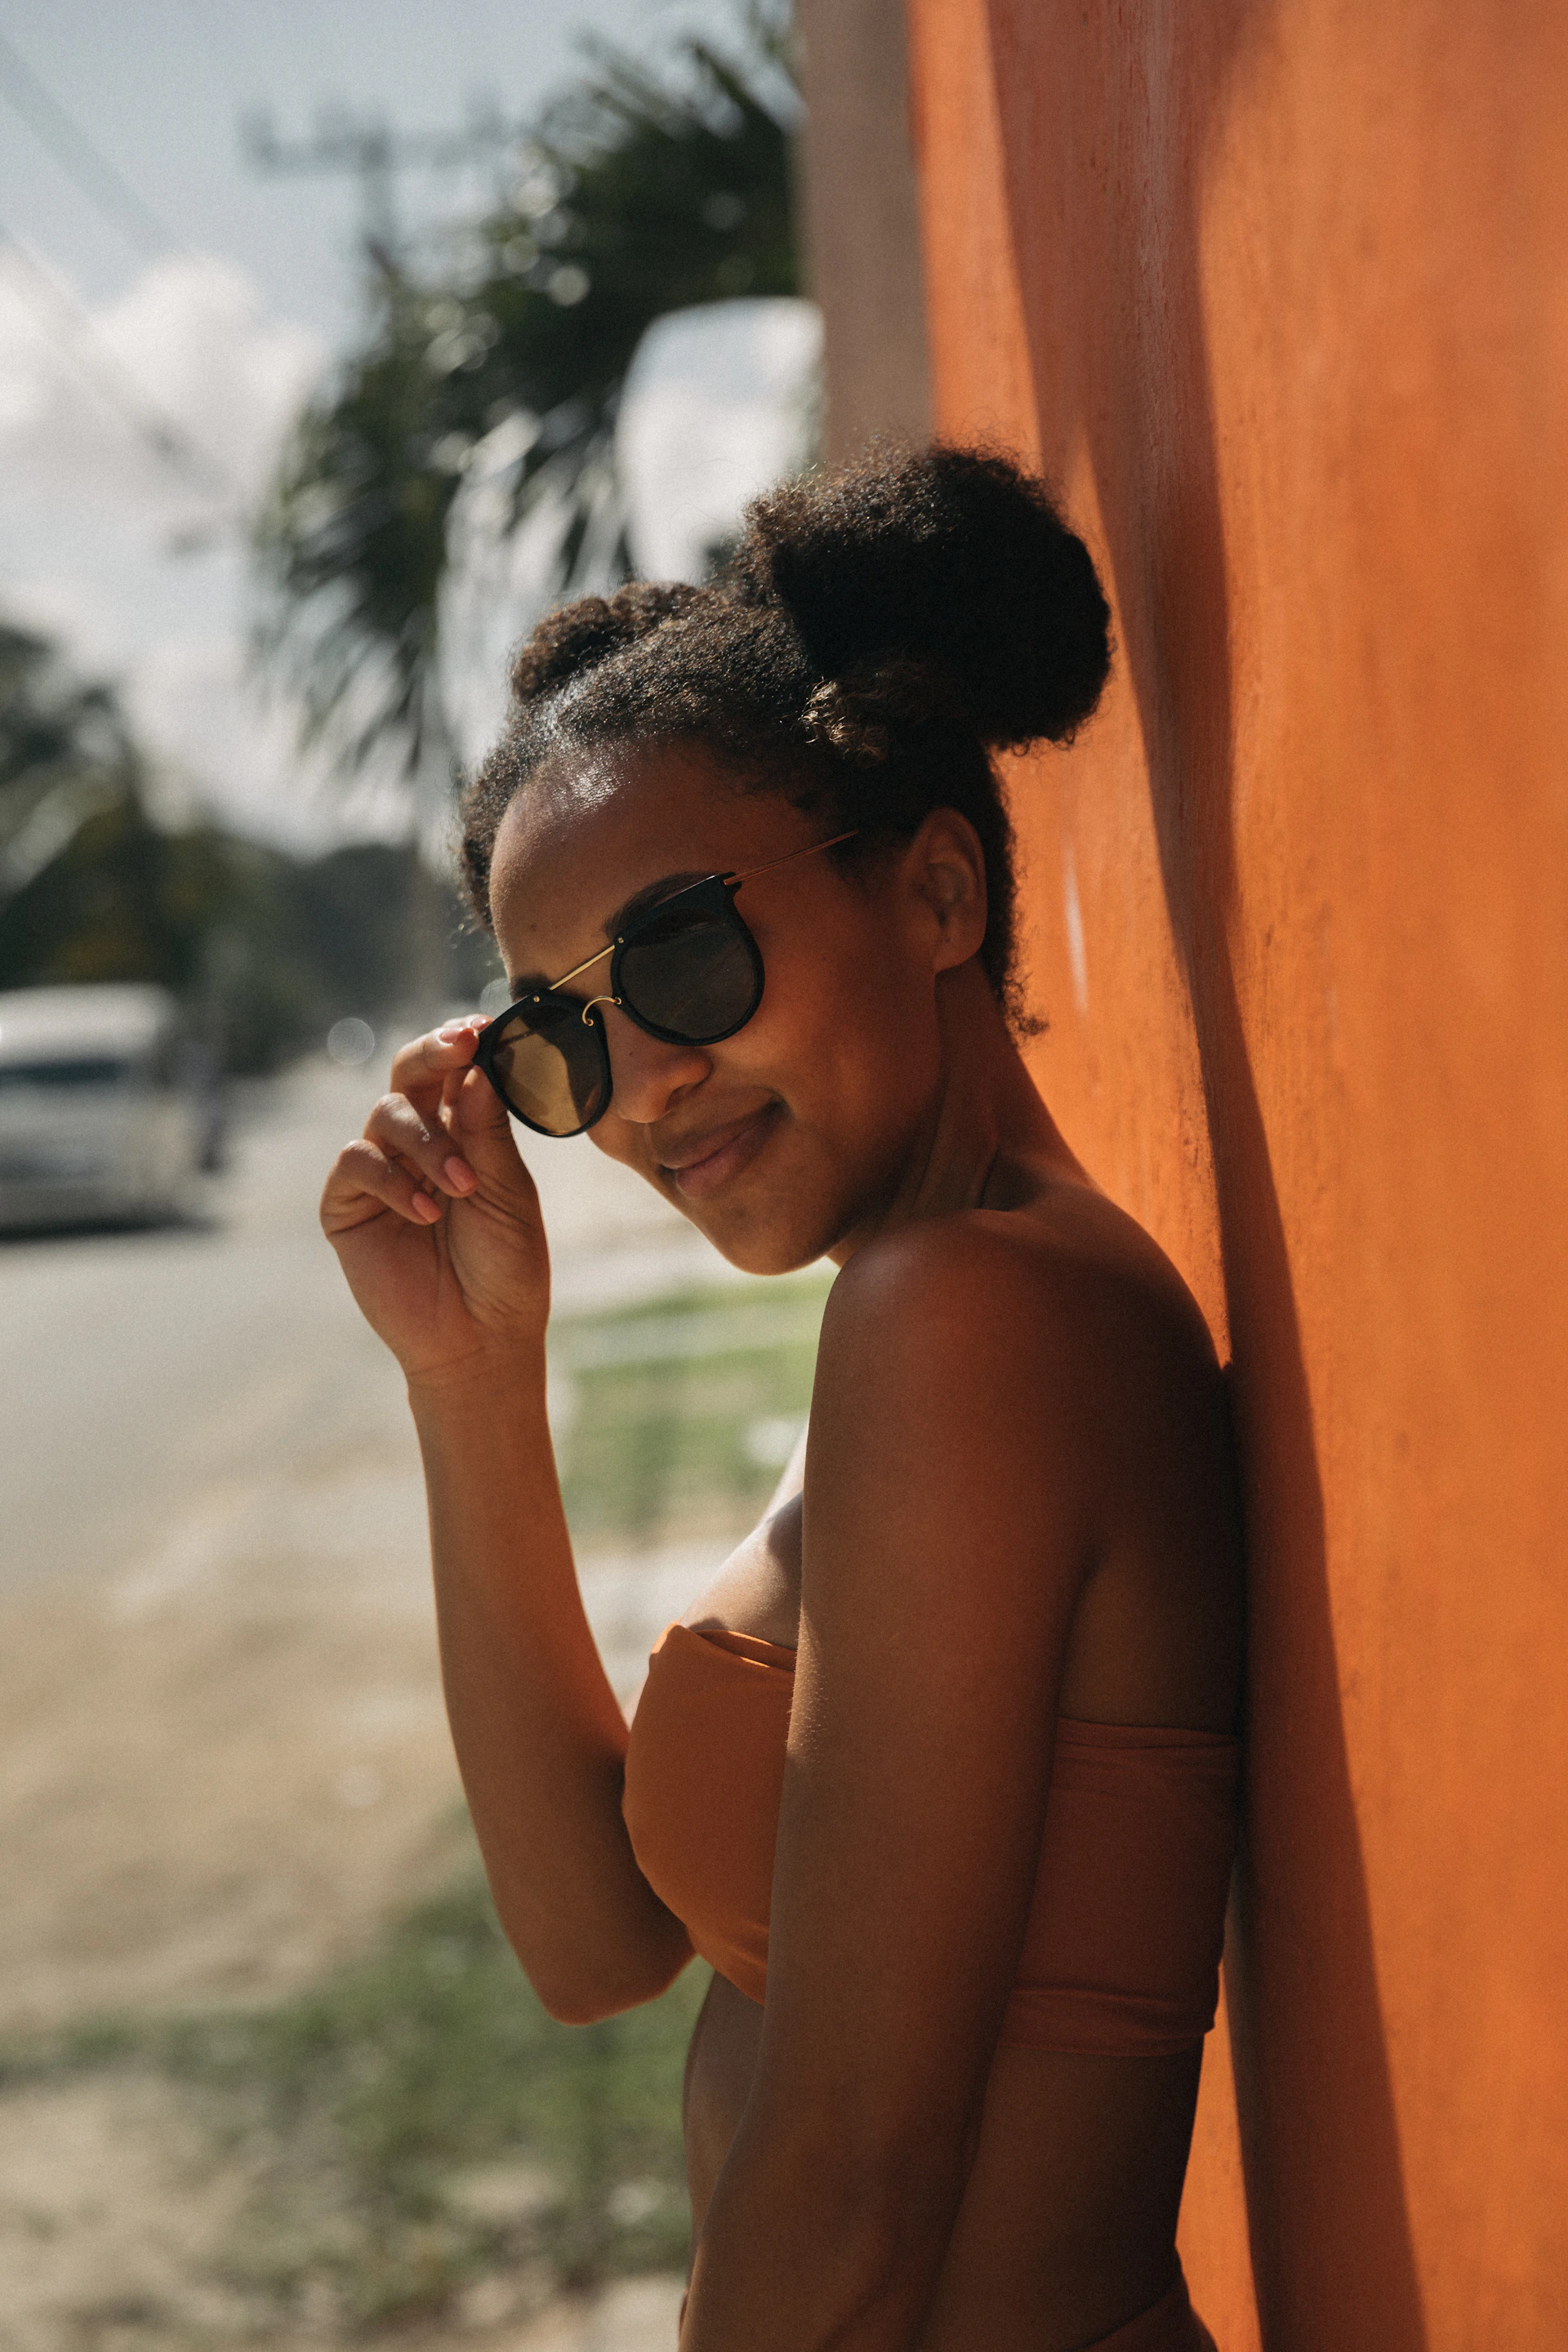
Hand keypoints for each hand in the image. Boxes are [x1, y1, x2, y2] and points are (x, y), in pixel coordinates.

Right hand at [320, 1017, 550, 1384]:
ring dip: (428, 1142)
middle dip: (433, 1053)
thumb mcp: (508, 1195)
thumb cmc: (506, 1268)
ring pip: (386, 1114)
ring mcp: (381, 1173)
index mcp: (464, 1132)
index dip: (462, 1044)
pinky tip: (424, 1214)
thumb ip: (488, 1133)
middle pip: (408, 1072)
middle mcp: (418, 1144)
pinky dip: (391, 1180)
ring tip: (463, 1187)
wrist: (481, 1339)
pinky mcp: (347, 1207)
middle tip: (462, 1047)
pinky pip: (356, 1163)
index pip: (455, 1070)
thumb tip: (475, 1069)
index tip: (481, 1028)